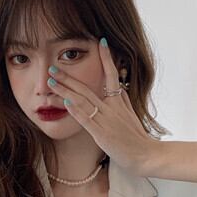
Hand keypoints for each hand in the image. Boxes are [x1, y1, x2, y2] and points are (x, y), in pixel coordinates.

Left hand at [46, 38, 157, 176]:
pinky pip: (86, 119)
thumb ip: (123, 101)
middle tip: (53, 67)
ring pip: (82, 101)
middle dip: (68, 77)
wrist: (145, 154)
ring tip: (51, 81)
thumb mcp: (132, 115)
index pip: (112, 75)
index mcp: (119, 101)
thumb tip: (120, 88)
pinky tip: (65, 102)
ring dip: (65, 90)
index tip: (101, 41)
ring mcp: (106, 119)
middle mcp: (112, 107)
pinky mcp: (101, 133)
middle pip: (87, 88)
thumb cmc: (137, 137)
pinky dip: (76, 110)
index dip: (107, 58)